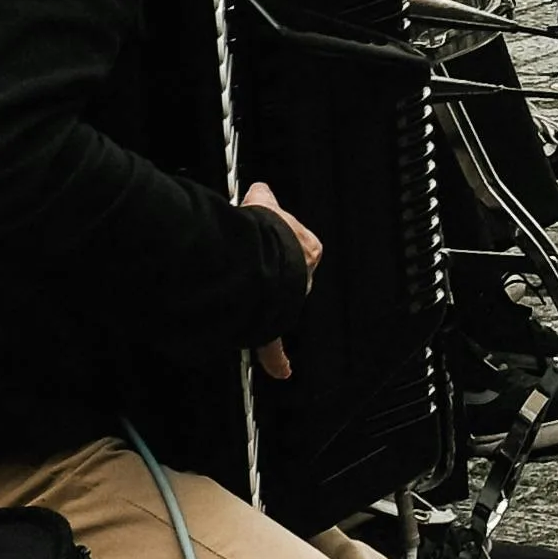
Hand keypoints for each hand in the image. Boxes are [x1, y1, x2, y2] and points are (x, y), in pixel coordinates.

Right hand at [244, 178, 322, 379]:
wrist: (258, 262)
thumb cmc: (263, 234)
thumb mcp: (263, 206)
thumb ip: (262, 198)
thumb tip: (260, 188)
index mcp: (306, 249)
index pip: (295, 245)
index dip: (277, 243)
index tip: (267, 243)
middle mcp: (302, 277)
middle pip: (287, 277)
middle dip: (272, 274)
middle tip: (255, 271)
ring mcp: (288, 302)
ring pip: (279, 305)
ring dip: (268, 304)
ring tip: (251, 301)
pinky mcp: (271, 324)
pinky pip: (275, 347)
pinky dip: (277, 359)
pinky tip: (282, 369)